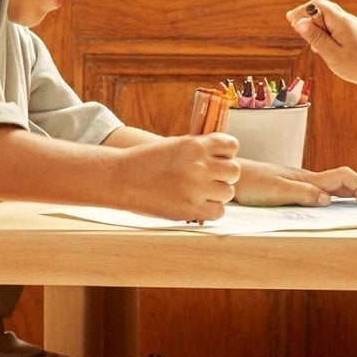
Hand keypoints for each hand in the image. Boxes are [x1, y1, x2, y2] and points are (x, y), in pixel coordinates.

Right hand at [117, 133, 240, 221]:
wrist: (122, 178)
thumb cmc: (147, 161)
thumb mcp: (176, 145)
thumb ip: (200, 150)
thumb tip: (224, 159)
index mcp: (195, 144)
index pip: (231, 146)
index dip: (226, 154)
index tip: (217, 159)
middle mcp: (199, 164)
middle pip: (234, 171)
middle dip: (224, 175)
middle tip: (209, 179)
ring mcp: (196, 188)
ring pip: (228, 192)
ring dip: (218, 193)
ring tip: (200, 193)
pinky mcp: (191, 208)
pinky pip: (219, 212)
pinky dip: (212, 210)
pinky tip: (198, 205)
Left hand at [234, 159, 356, 207]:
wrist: (233, 176)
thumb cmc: (252, 183)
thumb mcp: (276, 191)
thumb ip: (302, 193)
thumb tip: (328, 200)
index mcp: (310, 179)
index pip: (345, 178)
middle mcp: (312, 180)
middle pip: (351, 182)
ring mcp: (307, 184)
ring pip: (342, 187)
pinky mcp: (298, 190)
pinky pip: (330, 192)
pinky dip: (347, 196)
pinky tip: (350, 203)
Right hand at [287, 0, 356, 87]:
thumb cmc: (356, 66)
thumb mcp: (331, 53)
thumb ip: (315, 37)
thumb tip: (300, 22)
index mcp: (341, 21)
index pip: (317, 5)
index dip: (302, 11)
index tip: (290, 20)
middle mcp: (347, 19)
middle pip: (322, 8)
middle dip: (307, 15)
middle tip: (293, 25)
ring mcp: (351, 25)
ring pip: (328, 17)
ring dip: (315, 25)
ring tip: (306, 38)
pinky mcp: (353, 33)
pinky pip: (334, 26)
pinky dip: (324, 31)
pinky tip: (319, 45)